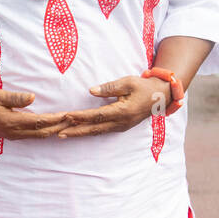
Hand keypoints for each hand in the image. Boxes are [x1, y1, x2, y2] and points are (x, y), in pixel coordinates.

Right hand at [0, 88, 75, 139]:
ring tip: (67, 124)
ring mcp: (13, 135)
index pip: (39, 122)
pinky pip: (32, 135)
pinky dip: (44, 131)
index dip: (55, 119)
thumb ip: (16, 98)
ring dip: (53, 130)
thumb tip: (33, 97)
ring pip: (38, 136)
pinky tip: (53, 127)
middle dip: (59, 127)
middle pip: (42, 132)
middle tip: (74, 120)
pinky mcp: (12, 135)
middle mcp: (14, 132)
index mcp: (11, 122)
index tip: (67, 114)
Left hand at [54, 75, 169, 138]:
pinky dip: (89, 131)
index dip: (81, 116)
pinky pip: (102, 131)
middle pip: (94, 128)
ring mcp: (121, 127)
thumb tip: (91, 91)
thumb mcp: (128, 82)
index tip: (66, 116)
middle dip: (75, 131)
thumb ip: (109, 88)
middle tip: (58, 133)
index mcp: (122, 111)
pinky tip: (78, 132)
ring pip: (97, 132)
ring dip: (80, 133)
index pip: (97, 115)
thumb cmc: (143, 87)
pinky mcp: (121, 127)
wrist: (160, 97)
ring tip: (63, 134)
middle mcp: (121, 122)